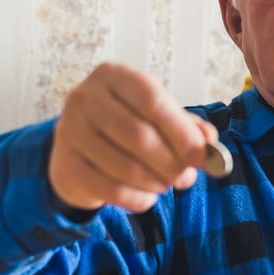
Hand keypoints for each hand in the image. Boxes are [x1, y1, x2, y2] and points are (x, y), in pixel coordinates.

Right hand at [48, 62, 215, 212]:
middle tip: (187, 177)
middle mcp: (85, 98)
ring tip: (167, 184)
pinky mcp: (65, 165)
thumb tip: (208, 142)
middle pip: (138, 135)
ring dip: (156, 182)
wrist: (78, 146)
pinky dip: (137, 198)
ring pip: (125, 166)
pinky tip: (147, 196)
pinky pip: (109, 189)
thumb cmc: (126, 124)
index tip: (201, 155)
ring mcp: (70, 132)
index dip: (180, 131)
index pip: (152, 100)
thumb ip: (186, 126)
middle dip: (171, 162)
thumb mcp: (157, 115)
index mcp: (113, 76)